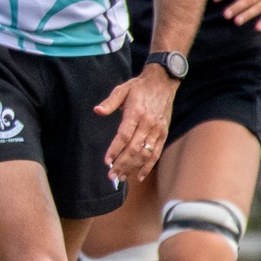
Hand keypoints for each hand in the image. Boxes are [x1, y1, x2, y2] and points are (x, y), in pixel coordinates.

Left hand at [95, 64, 177, 184]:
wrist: (162, 83)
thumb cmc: (138, 87)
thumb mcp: (122, 89)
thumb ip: (110, 102)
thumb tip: (97, 110)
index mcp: (136, 113)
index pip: (124, 136)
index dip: (115, 150)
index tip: (107, 162)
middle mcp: (148, 124)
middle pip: (134, 149)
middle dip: (122, 164)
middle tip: (112, 176)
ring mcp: (157, 130)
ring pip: (145, 153)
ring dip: (133, 167)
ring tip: (122, 177)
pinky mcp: (163, 133)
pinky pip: (156, 153)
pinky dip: (148, 166)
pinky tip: (139, 175)